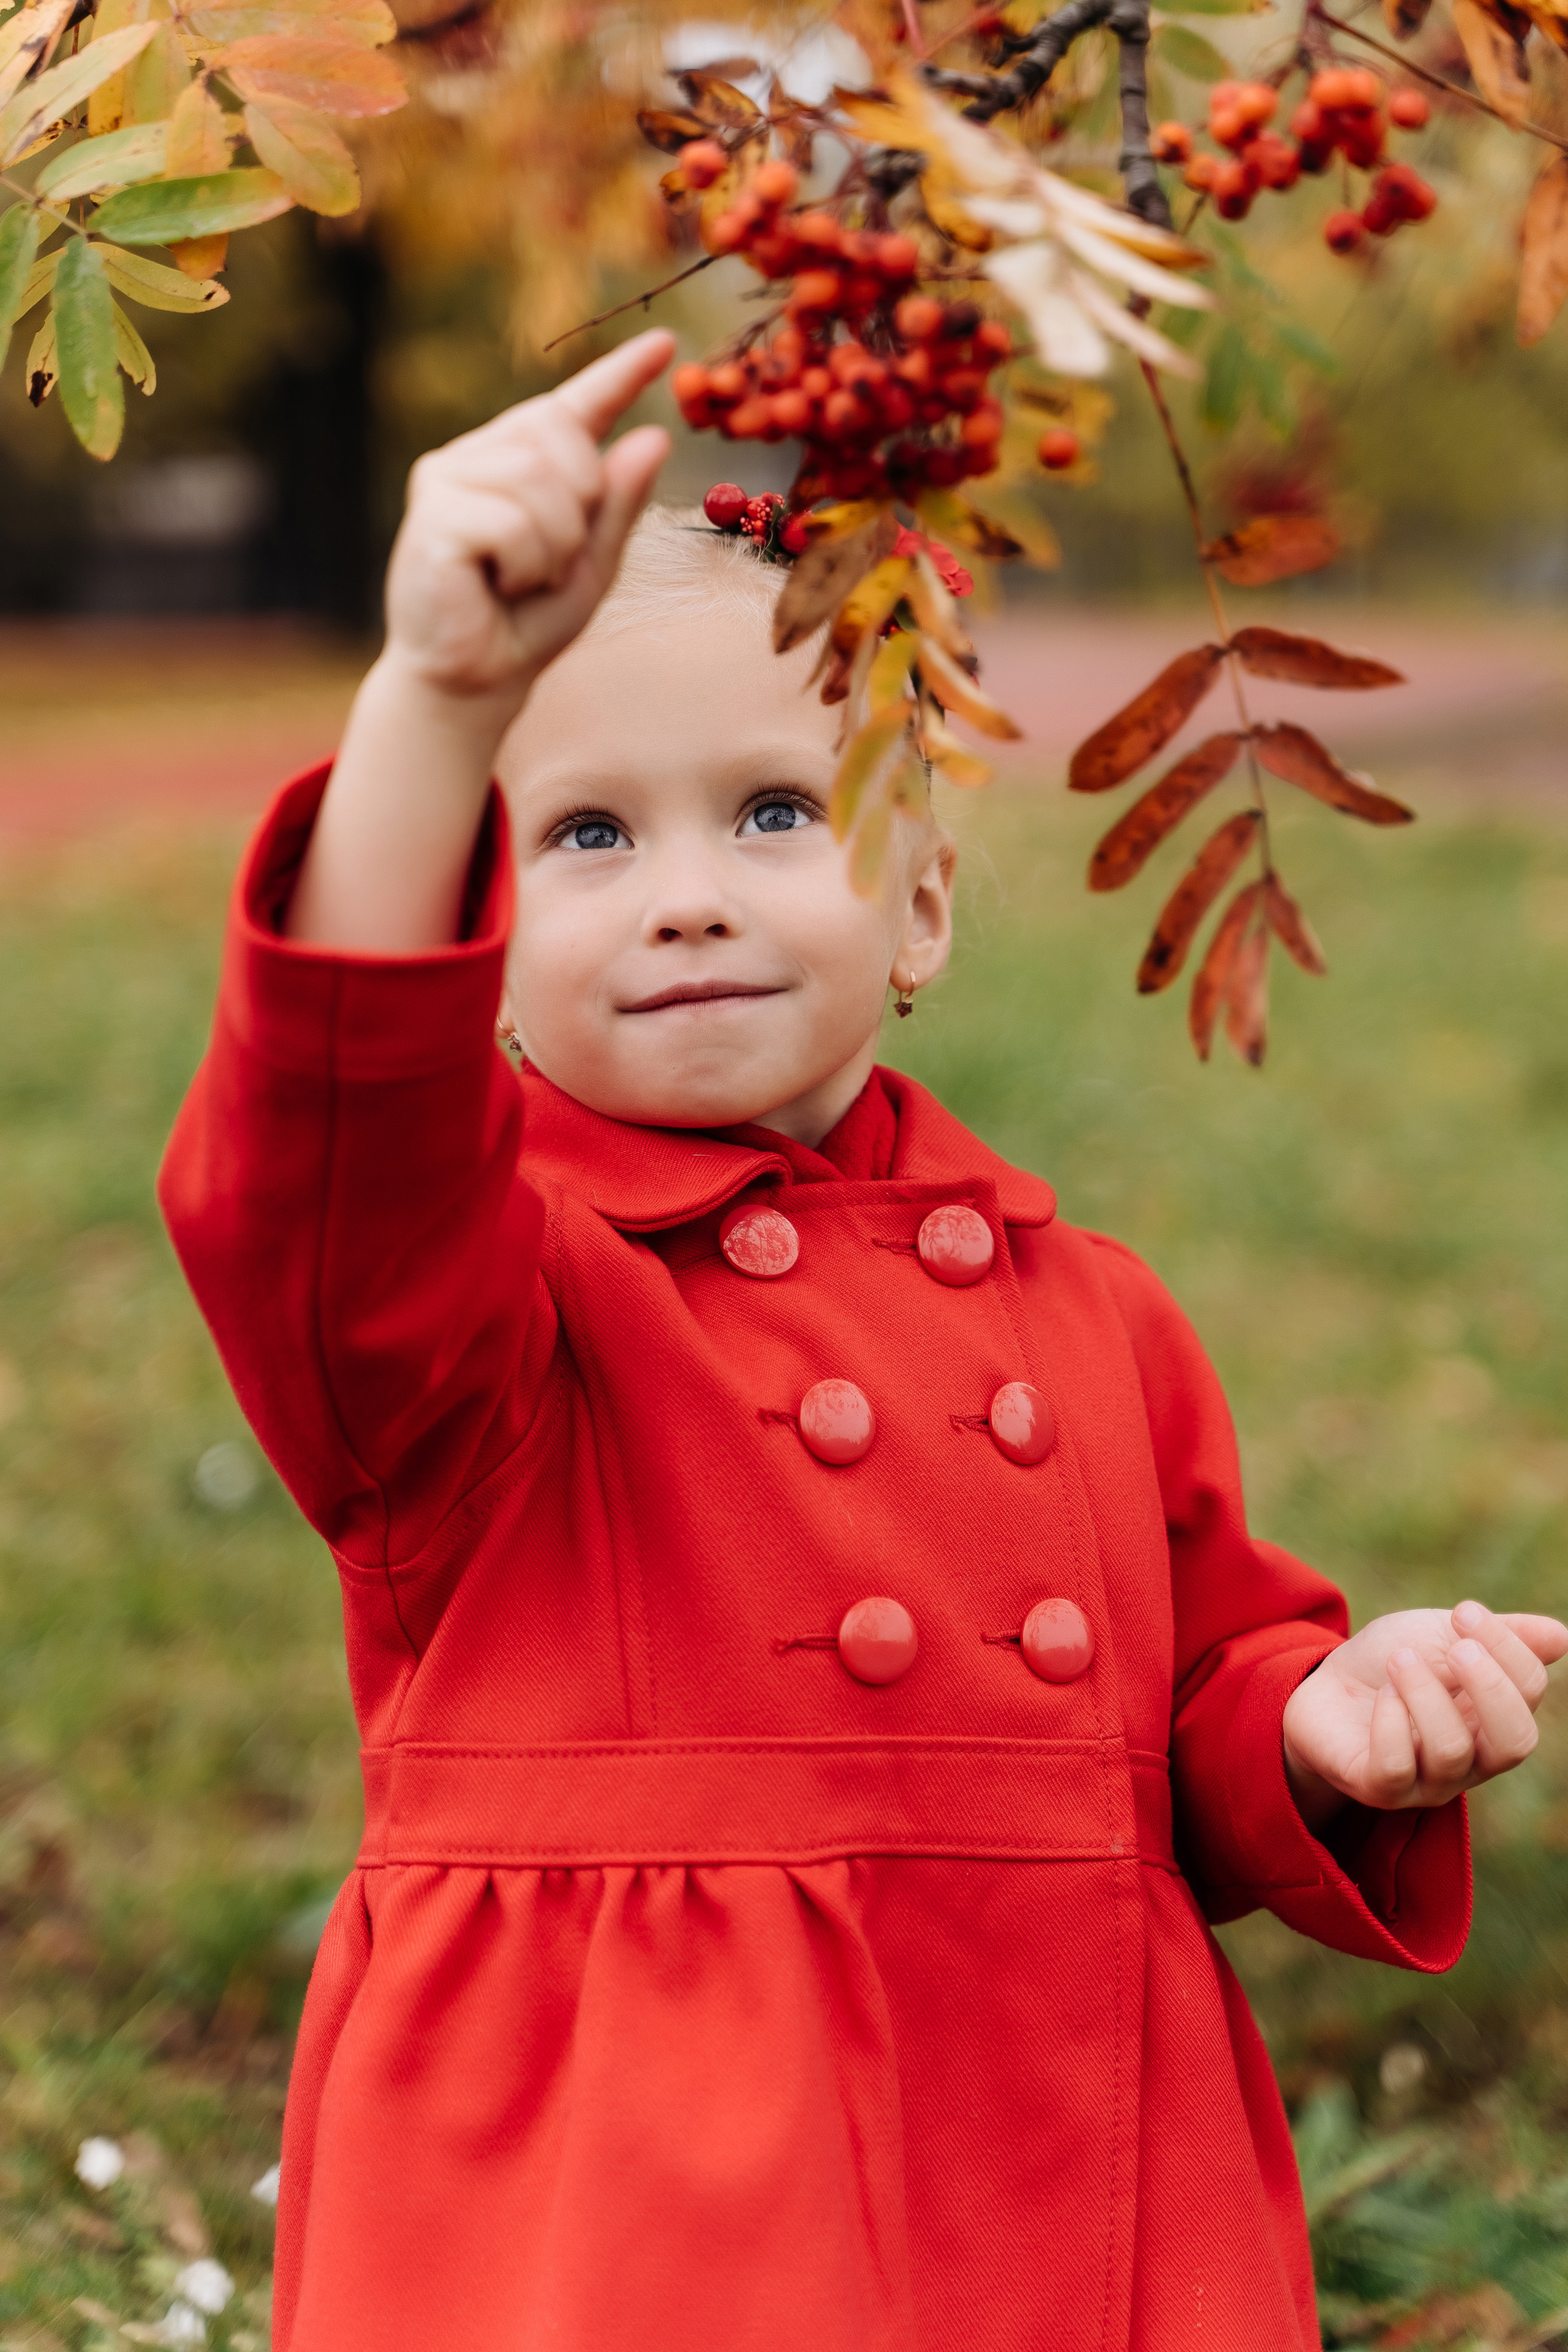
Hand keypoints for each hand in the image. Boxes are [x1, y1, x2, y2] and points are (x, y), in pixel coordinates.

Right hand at [382, 327, 673, 717]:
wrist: (476, 678)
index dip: (618, 374)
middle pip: (562, 440)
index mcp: (519, 460)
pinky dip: (524, 565)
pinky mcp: (431, 515)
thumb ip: (619, 502)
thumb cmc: (529, 620)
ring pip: (539, 481)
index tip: (663, 345)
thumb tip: (654, 436)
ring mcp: (447, 478)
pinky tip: (495, 586)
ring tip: (521, 578)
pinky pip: (511, 523)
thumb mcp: (593, 561)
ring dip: (553, 546)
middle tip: (549, 563)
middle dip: (579, 509)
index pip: (573, 406)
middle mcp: (479, 454)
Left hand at [1281, 1599, 1566, 1829]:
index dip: (1506, 1647)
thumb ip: (1499, 1637)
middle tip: (1456, 1647)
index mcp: (1494, 1716)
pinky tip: (1382, 1695)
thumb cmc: (1392, 1661)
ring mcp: (1426, 1780)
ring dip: (1425, 1693)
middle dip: (1490, 1686)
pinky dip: (1390, 1723)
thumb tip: (1561, 1637)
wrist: (1322, 1684)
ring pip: (1450, 1751)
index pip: (1528, 1693)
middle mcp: (1472, 1758)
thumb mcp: (1441, 1635)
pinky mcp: (1379, 1789)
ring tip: (1400, 1660)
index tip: (1465, 1611)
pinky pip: (1395, 1768)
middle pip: (1514, 1742)